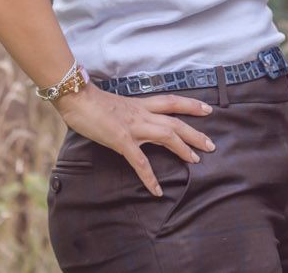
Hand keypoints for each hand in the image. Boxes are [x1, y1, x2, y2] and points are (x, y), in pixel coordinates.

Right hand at [55, 85, 215, 195]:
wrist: (76, 97)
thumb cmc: (90, 101)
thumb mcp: (116, 105)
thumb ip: (127, 113)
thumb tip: (131, 120)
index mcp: (139, 105)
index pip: (171, 102)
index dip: (191, 105)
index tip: (207, 109)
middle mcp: (141, 113)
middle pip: (175, 121)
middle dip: (195, 133)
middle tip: (211, 144)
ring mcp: (133, 126)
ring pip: (166, 135)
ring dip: (183, 148)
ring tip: (195, 160)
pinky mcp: (122, 139)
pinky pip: (140, 161)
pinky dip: (150, 177)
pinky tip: (157, 190)